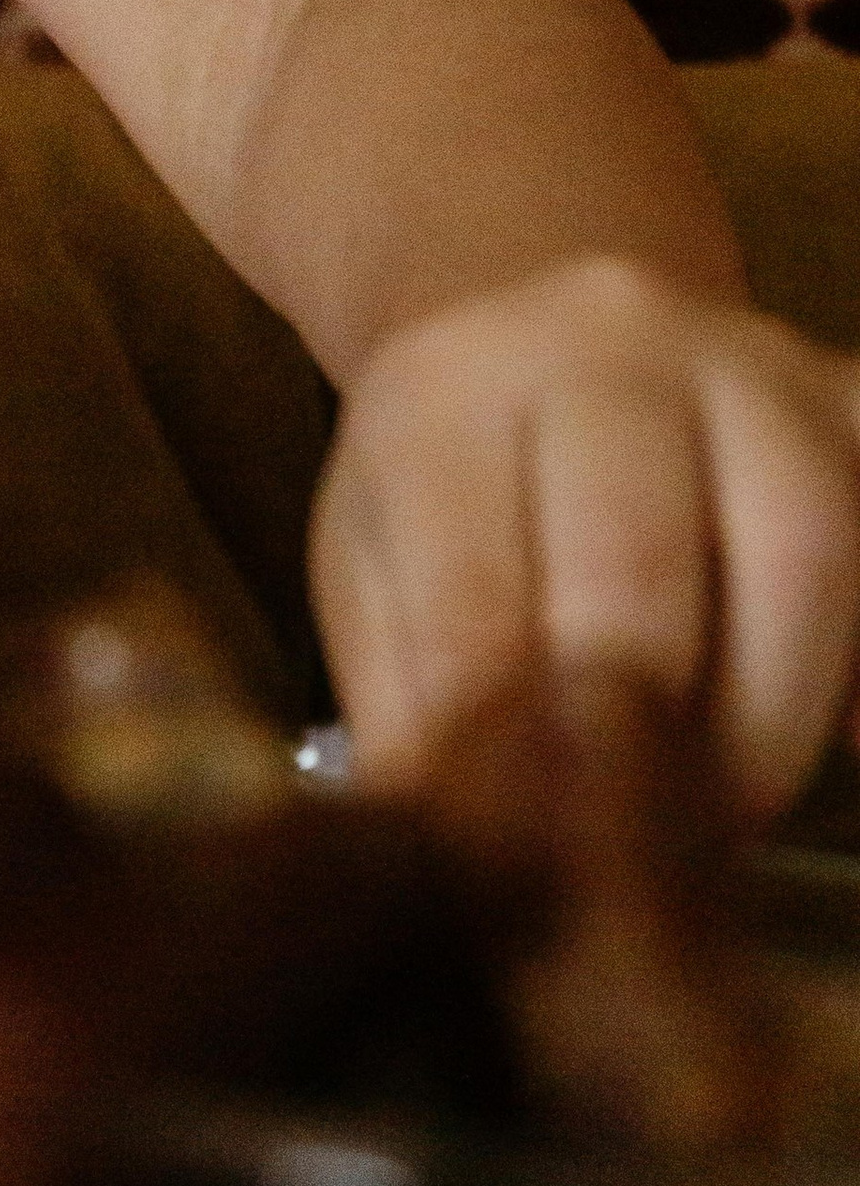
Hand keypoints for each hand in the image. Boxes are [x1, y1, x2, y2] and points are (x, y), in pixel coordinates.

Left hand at [310, 255, 859, 816]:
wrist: (548, 334)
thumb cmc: (450, 483)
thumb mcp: (373, 564)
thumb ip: (400, 693)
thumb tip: (446, 841)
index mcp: (447, 388)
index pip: (471, 584)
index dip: (502, 741)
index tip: (519, 847)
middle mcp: (604, 339)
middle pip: (640, 558)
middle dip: (640, 736)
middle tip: (636, 851)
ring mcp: (749, 359)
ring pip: (802, 546)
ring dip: (770, 715)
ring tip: (728, 814)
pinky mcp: (854, 397)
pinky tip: (850, 742)